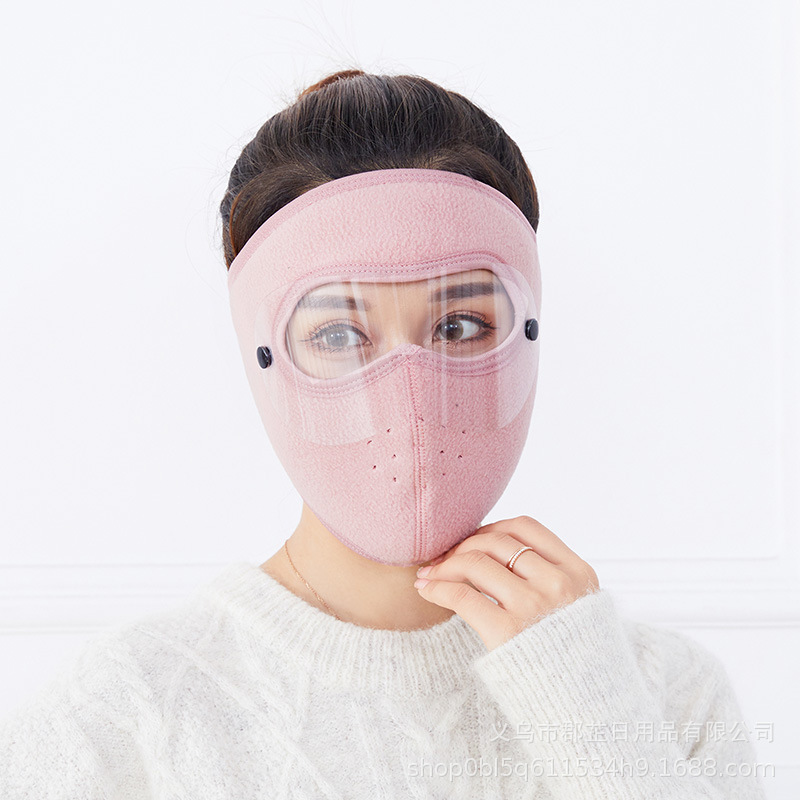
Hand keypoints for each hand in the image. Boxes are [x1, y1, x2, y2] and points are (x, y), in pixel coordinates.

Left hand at [414, 516, 599, 651]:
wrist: (587, 714)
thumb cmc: (575, 662)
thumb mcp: (581, 609)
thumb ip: (554, 580)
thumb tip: (503, 554)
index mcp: (579, 573)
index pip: (525, 527)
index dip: (492, 528)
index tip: (474, 541)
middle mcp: (559, 584)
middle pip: (496, 542)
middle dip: (463, 547)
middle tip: (443, 560)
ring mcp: (534, 606)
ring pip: (476, 562)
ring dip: (445, 565)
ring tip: (429, 575)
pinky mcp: (508, 632)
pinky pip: (462, 595)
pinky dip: (438, 588)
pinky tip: (427, 591)